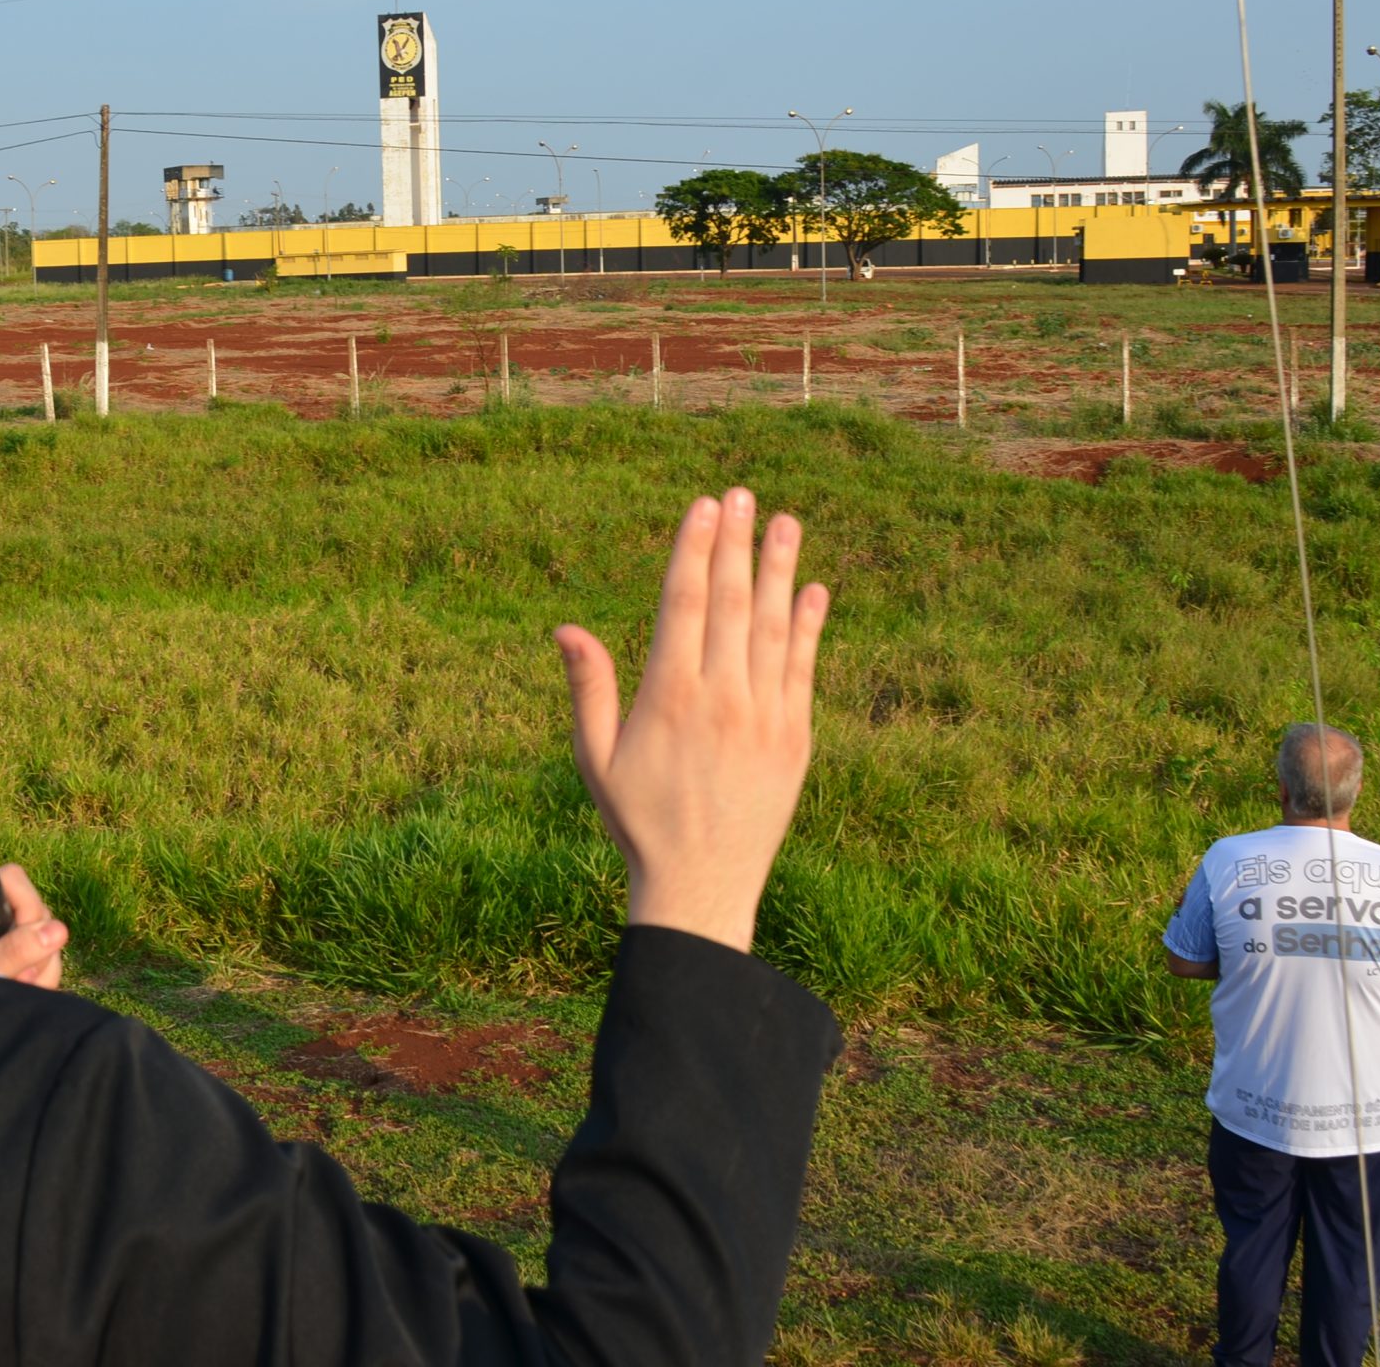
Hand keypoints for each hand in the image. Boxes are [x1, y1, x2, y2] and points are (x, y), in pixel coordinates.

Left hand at [0, 863, 65, 988]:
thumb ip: (12, 954)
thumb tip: (57, 930)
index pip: (12, 880)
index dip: (25, 908)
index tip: (18, 941)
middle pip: (39, 910)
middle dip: (37, 950)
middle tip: (17, 979)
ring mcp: (8, 936)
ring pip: (51, 936)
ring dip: (41, 970)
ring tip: (18, 990)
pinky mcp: (21, 956)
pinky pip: (51, 957)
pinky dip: (43, 979)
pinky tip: (26, 992)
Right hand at [554, 490, 829, 952]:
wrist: (701, 886)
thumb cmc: (638, 820)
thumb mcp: (595, 758)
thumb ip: (588, 688)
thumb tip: (566, 627)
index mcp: (668, 697)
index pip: (684, 605)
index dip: (693, 550)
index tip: (702, 506)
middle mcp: (720, 699)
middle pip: (731, 603)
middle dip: (735, 543)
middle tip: (742, 494)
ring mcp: (764, 717)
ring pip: (774, 627)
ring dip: (780, 570)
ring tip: (785, 522)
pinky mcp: (795, 739)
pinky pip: (804, 670)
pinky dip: (810, 627)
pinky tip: (814, 590)